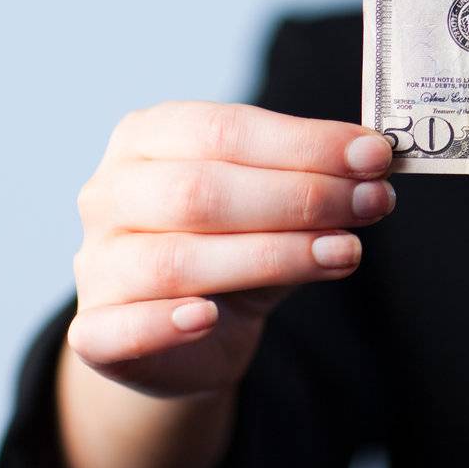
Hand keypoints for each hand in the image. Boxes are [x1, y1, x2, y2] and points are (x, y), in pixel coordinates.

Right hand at [68, 102, 395, 396]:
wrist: (189, 337)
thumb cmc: (235, 249)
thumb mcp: (276, 209)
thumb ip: (313, 184)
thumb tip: (375, 161)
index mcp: (149, 138)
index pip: (224, 130)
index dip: (305, 143)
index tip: (375, 155)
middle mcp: (110, 193)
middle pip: (202, 191)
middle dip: (301, 197)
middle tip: (374, 202)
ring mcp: (96, 262)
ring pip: (177, 259)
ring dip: (273, 256)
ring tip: (346, 253)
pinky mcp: (93, 333)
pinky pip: (116, 328)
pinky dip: (163, 322)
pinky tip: (207, 317)